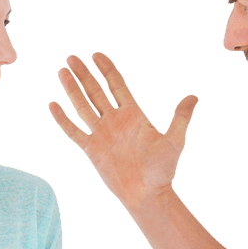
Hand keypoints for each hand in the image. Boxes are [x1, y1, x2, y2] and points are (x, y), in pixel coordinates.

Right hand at [50, 52, 198, 210]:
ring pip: (83, 107)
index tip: (96, 55)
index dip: (107, 69)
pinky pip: (74, 132)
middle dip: (84, 75)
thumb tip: (194, 97)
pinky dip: (63, 119)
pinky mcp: (92, 150)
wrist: (148, 194)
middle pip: (96, 92)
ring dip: (72, 90)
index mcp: (134, 114)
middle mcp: (115, 121)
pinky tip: (53, 105)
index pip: (117, 85)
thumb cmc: (163, 169)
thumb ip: (181, 117)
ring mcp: (102, 134)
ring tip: (61, 72)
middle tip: (72, 57)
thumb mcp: (175, 140)